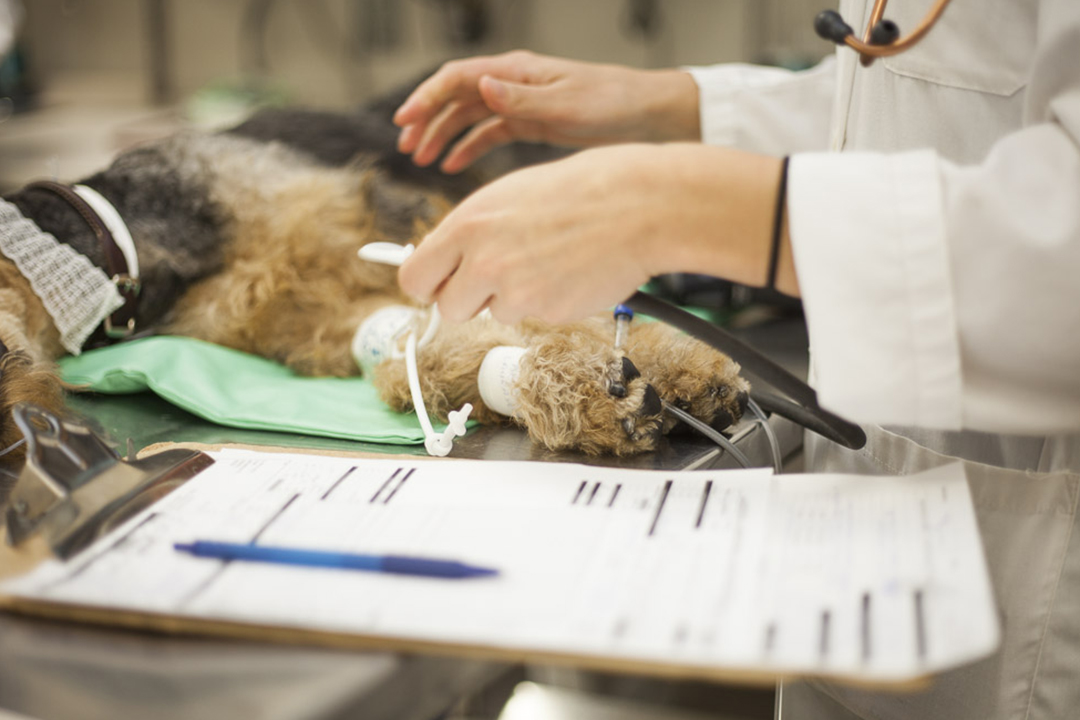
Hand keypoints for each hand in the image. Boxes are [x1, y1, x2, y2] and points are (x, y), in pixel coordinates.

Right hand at [393, 50, 699, 172]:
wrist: (651, 117)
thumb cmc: (616, 104)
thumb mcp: (568, 104)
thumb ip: (522, 98)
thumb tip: (481, 86)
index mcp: (518, 71)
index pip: (458, 78)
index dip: (427, 97)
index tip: (405, 121)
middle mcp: (515, 83)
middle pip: (456, 96)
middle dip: (427, 119)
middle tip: (405, 146)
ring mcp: (523, 103)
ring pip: (469, 116)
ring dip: (444, 135)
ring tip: (422, 159)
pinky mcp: (534, 124)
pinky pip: (491, 134)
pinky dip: (470, 148)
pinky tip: (453, 165)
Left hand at [397, 144, 792, 324]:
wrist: (639, 204)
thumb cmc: (581, 190)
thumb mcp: (510, 196)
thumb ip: (473, 229)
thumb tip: (446, 256)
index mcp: (467, 223)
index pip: (414, 276)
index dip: (427, 283)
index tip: (438, 283)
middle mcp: (482, 260)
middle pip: (446, 308)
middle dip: (465, 300)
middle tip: (492, 282)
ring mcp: (515, 291)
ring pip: (492, 314)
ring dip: (512, 298)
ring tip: (547, 260)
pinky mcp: (547, 312)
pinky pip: (532, 316)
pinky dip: (547, 301)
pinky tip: (569, 270)